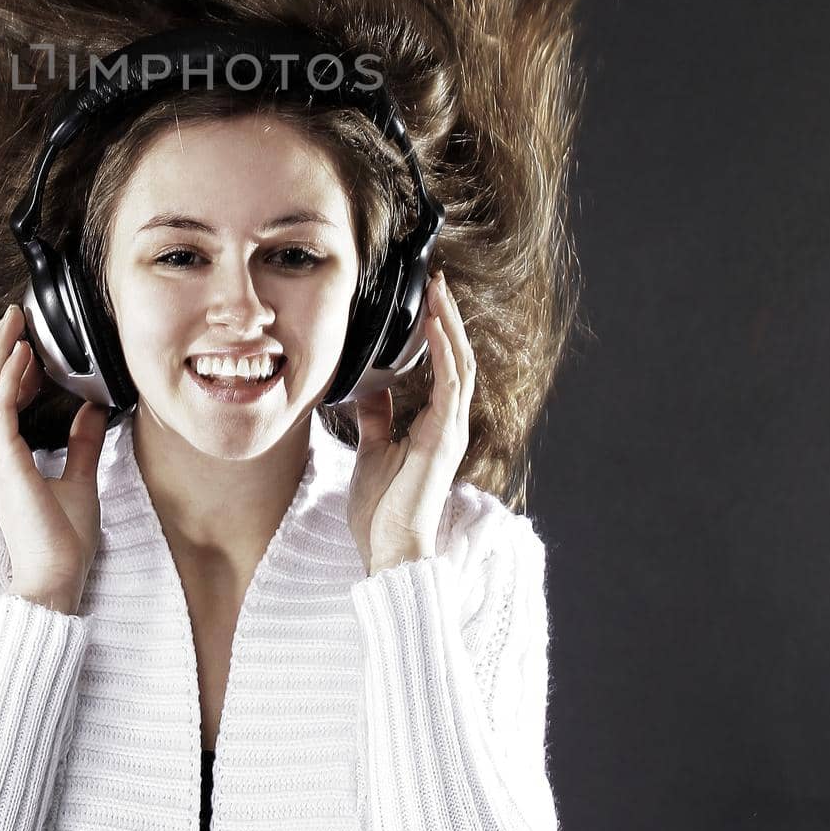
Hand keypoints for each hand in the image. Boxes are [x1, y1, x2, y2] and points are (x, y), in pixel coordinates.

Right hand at [0, 305, 109, 613]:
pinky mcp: (4, 463)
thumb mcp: (80, 480)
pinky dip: (8, 377)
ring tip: (16, 324)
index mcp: (3, 457)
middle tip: (14, 316)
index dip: (6, 366)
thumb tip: (93, 410)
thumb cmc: (62, 543)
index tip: (28, 343)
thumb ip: (82, 445)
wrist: (55, 581)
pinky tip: (25, 356)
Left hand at [347, 271, 475, 575]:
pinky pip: (450, 385)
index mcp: (435, 424)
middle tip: (437, 282)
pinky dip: (445, 352)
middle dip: (448, 318)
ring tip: (439, 292)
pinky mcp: (444, 438)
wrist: (388, 548)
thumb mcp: (374, 448)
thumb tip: (369, 387)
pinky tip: (434, 326)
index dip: (439, 332)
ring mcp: (451, 430)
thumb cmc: (382, 507)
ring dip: (449, 326)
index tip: (428, 299)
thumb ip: (377, 416)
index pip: (445, 367)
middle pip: (458, 358)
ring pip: (460, 364)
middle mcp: (450, 423)